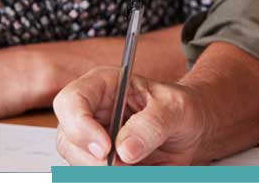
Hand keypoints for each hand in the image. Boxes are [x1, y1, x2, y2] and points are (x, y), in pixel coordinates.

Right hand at [54, 66, 209, 165]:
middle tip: (128, 165)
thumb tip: (125, 148)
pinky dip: (116, 177)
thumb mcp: (176, 108)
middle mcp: (92, 112)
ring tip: (141, 164)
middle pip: (68, 140)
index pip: (71, 101)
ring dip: (109, 172)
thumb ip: (153, 124)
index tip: (106, 148)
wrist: (191, 130)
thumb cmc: (180, 108)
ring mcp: (91, 139)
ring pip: (78, 164)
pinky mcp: (98, 163)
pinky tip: (139, 169)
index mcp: (104, 85)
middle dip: (95, 160)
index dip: (80, 126)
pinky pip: (93, 175)